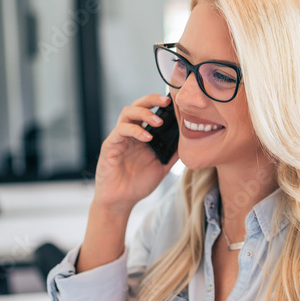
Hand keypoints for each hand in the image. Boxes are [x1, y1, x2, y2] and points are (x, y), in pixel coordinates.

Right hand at [92, 93, 178, 213]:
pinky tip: (147, 137)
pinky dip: (135, 130)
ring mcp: (119, 138)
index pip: (149, 111)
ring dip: (144, 113)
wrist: (121, 201)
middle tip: (167, 101)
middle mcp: (130, 133)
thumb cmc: (138, 183)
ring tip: (158, 121)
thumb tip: (189, 142)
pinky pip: (120, 131)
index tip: (175, 102)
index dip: (160, 104)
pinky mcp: (110, 146)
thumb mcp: (162, 166)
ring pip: (127, 113)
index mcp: (142, 135)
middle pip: (137, 105)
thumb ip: (173, 153)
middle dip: (152, 99)